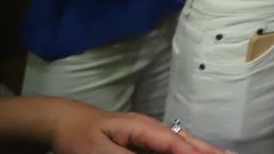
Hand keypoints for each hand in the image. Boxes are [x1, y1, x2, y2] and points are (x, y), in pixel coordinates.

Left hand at [49, 101, 228, 153]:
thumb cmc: (79, 135)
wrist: (64, 122)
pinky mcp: (145, 143)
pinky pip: (172, 148)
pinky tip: (199, 153)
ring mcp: (150, 136)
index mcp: (143, 128)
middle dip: (209, 150)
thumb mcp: (97, 151)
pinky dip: (189, 151)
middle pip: (186, 141)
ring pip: (183, 143)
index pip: (174, 143)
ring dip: (204, 150)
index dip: (193, 153)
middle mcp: (152, 130)